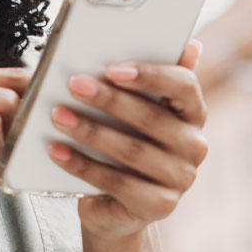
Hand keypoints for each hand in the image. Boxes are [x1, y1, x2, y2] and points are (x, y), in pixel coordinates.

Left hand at [47, 40, 208, 241]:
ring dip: (90, 131)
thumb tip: (191, 44)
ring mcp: (180, 179)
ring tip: (58, 115)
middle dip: (109, 99)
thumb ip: (152, 77)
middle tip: (73, 84)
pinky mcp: (159, 206)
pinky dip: (82, 165)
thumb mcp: (136, 108)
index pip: (184, 86)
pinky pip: (117, 182)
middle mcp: (195, 146)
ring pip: (132, 150)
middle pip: (152, 118)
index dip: (149, 75)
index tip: (111, 68)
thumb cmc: (125, 142)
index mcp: (193, 113)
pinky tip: (57, 151)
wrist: (115, 204)